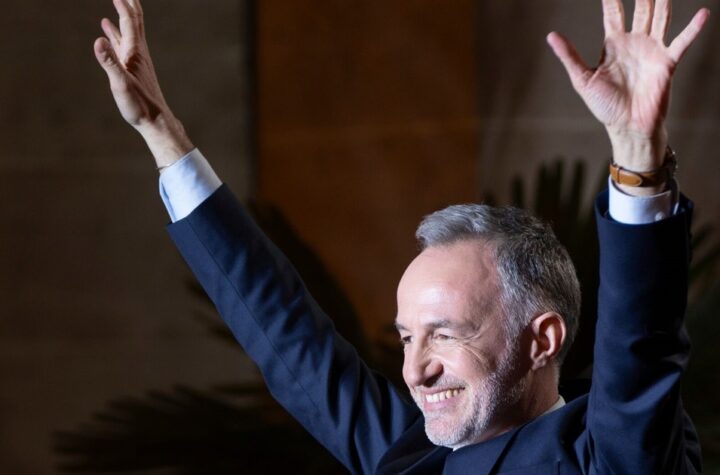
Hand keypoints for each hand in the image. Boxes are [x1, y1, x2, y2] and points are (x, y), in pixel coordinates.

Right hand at [94, 0, 192, 167]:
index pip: (129, 22)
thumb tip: (98, 40)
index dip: (123, 4)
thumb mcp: (121, 84)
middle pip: (134, 22)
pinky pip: (123, 45)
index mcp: (135, 53)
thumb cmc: (139, 105)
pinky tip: (108, 32)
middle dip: (129, 4)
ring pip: (129, 32)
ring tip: (117, 3)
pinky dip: (116, 35)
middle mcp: (138, 53)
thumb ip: (109, 62)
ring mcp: (136, 60)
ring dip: (122, 16)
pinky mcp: (133, 69)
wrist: (155, 121)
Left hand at [547, 0, 708, 175]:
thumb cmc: (605, 106)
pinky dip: (693, 29)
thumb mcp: (583, 79)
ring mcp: (652, 51)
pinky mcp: (667, 63)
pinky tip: (703, 13)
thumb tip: (551, 35)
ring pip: (660, 18)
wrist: (627, 127)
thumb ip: (570, 56)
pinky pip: (682, 42)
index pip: (613, 13)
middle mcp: (635, 43)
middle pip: (641, 10)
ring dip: (663, 2)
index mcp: (613, 44)